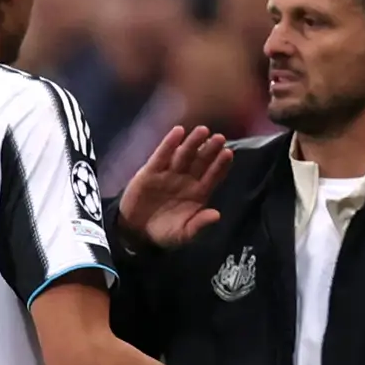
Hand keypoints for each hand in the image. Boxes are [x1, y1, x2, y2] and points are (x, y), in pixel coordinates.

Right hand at [121, 124, 230, 249]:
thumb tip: (216, 215)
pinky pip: (161, 156)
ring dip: (193, 143)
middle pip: (200, 162)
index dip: (220, 165)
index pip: (212, 176)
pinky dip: (169, 144)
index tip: (228, 153)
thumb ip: (199, 225)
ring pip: (184, 155)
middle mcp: (186, 180)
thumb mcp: (183, 234)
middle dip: (210, 150)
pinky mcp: (150, 172)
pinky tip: (178, 132)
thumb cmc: (164, 232)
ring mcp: (169, 174)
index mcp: (198, 193)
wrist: (136, 232)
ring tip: (203, 130)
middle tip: (219, 138)